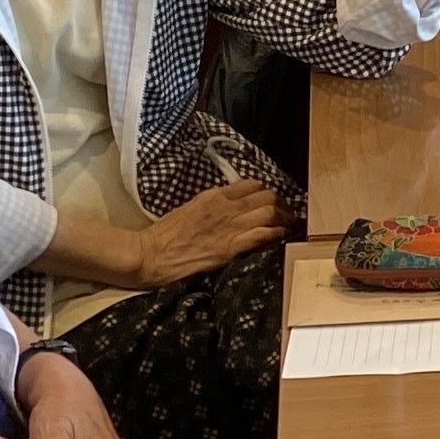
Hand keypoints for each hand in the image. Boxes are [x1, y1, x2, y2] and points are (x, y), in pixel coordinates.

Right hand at [129, 179, 286, 287]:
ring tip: (288, 225)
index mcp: (215, 195)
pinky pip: (263, 235)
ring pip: (270, 213)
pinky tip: (281, 237)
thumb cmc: (166, 234)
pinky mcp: (231, 247)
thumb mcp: (191, 208)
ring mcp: (230, 226)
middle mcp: (226, 207)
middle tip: (286, 213)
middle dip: (281, 204)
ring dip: (284, 218)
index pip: (252, 185)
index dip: (266, 193)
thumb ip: (213, 205)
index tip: (272, 201)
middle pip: (267, 197)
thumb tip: (231, 206)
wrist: (151, 253)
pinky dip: (276, 234)